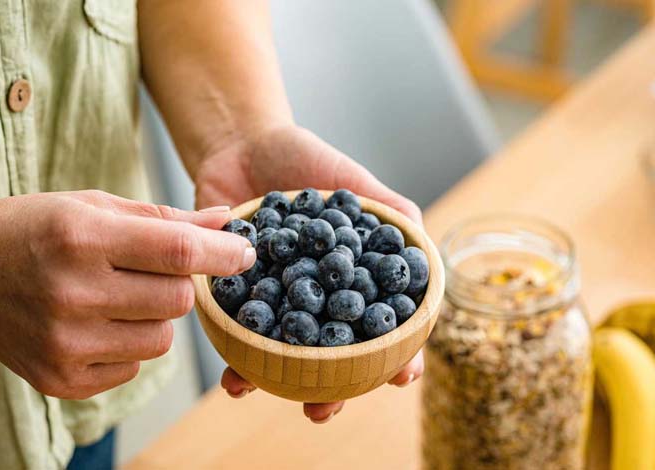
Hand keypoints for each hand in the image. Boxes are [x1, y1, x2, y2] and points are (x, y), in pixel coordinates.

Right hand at [0, 190, 253, 398]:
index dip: (222, 254)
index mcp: (81, 237)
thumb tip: (227, 222)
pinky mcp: (62, 379)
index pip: (177, 253)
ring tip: (119, 295)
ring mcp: (65, 343)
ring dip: (156, 316)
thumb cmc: (33, 229)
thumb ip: (164, 218)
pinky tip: (96, 322)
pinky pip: (134, 366)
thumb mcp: (92, 206)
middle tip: (154, 269)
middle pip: (178, 300)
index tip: (246, 253)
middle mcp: (72, 293)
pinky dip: (129, 344)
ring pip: (162, 339)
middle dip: (181, 284)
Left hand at [193, 125, 424, 422]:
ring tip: (268, 395)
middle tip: (325, 409)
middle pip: (331, 351)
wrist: (239, 143)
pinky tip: (233, 374)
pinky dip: (235, 355)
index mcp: (350, 275)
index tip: (403, 375)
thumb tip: (421, 240)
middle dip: (331, 387)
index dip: (395, 351)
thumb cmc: (302, 159)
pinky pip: (237, 332)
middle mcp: (316, 294)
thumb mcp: (348, 180)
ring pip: (282, 352)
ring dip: (277, 382)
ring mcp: (276, 298)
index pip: (381, 322)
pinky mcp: (236, 294)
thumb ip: (386, 208)